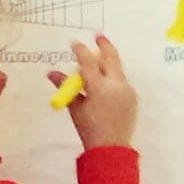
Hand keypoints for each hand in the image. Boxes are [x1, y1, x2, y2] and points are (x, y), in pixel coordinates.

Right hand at [55, 33, 138, 151]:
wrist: (111, 147)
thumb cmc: (89, 129)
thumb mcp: (75, 107)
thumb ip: (65, 87)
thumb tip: (51, 73)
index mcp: (99, 88)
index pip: (88, 62)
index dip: (80, 50)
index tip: (74, 43)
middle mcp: (116, 85)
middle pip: (110, 58)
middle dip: (104, 45)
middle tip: (98, 36)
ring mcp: (127, 90)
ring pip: (117, 69)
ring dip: (108, 62)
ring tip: (99, 58)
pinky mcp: (133, 96)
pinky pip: (121, 81)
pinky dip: (113, 77)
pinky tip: (105, 80)